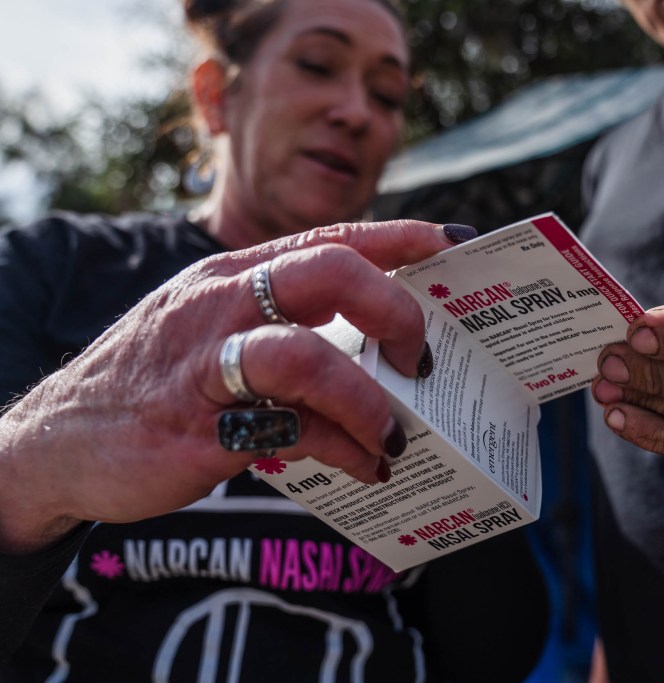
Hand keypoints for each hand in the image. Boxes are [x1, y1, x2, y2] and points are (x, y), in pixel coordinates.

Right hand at [0, 220, 469, 552]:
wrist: (56, 442)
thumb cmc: (156, 381)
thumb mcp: (212, 329)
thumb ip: (285, 328)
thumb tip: (375, 349)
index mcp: (231, 275)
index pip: (327, 237)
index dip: (397, 235)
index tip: (453, 240)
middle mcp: (220, 304)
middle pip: (326, 272)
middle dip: (393, 308)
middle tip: (421, 355)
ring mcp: (205, 364)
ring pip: (306, 356)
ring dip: (367, 399)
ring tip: (395, 435)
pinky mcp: (198, 428)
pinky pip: (290, 432)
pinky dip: (342, 448)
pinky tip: (367, 467)